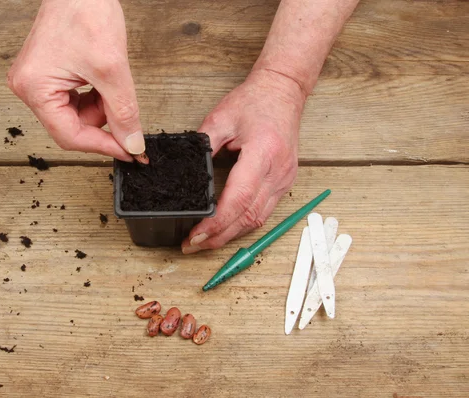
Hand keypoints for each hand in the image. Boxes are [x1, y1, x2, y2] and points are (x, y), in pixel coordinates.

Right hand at [7, 0, 143, 160]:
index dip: (103, 147)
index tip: (129, 152)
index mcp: (34, 88)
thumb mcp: (112, 69)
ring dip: (100, 109)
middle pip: (71, 127)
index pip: (70, 136)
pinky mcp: (47, 75)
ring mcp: (36, 81)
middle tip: (126, 118)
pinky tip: (103, 82)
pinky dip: (94, 98)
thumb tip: (131, 143)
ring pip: (75, 115)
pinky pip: (73, 100)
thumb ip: (123, 112)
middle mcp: (28, 87)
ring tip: (112, 85)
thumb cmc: (85, 10)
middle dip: (102, 123)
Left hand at [182, 69, 305, 253]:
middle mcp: (278, 172)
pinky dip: (243, 225)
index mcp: (263, 153)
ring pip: (257, 219)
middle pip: (248, 217)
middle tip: (192, 245)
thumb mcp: (220, 118)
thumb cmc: (255, 101)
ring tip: (205, 242)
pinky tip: (226, 230)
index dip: (216, 222)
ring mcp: (284, 180)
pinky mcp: (284, 182)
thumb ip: (202, 146)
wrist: (283, 92)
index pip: (239, 198)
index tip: (195, 234)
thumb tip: (185, 173)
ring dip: (231, 235)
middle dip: (219, 236)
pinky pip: (264, 212)